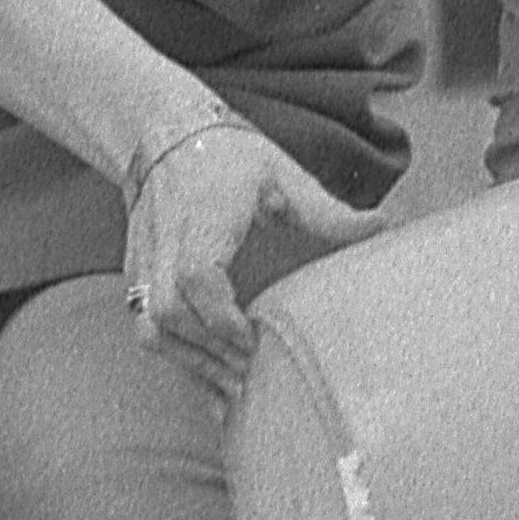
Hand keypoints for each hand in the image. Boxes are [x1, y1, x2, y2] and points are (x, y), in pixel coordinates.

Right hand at [124, 120, 382, 399]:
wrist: (164, 134)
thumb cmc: (227, 157)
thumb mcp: (282, 175)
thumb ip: (326, 211)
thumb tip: (382, 226)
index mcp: (202, 218)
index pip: (195, 275)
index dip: (219, 314)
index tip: (250, 336)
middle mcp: (163, 243)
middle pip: (167, 313)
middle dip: (208, 350)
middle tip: (252, 371)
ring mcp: (143, 262)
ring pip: (150, 327)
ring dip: (191, 361)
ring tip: (234, 384)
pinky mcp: (136, 276)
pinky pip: (145, 328)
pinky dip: (177, 359)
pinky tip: (211, 381)